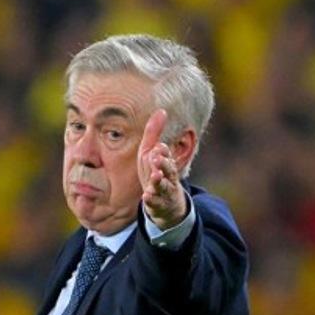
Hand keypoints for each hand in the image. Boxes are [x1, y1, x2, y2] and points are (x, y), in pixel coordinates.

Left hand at [138, 108, 186, 228]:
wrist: (168, 204)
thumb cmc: (156, 173)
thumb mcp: (152, 154)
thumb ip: (154, 134)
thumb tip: (161, 110)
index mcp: (166, 163)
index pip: (165, 156)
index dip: (162, 152)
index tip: (158, 147)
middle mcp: (168, 177)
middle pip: (168, 169)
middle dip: (163, 164)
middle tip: (156, 158)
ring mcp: (164, 191)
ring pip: (164, 186)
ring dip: (159, 181)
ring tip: (155, 176)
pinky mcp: (158, 204)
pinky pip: (155, 202)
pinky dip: (152, 199)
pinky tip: (146, 197)